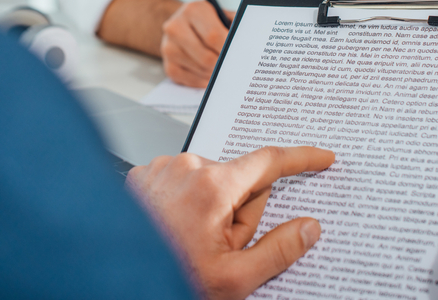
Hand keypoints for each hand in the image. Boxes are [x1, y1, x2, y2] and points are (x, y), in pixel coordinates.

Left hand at [127, 146, 334, 299]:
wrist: (114, 280)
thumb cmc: (169, 277)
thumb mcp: (234, 278)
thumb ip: (278, 250)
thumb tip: (309, 228)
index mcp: (213, 186)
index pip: (270, 162)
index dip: (302, 159)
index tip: (322, 158)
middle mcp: (186, 167)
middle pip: (239, 180)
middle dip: (239, 211)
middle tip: (220, 247)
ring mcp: (162, 168)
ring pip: (210, 181)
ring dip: (210, 208)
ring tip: (189, 241)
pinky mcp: (144, 174)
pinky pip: (182, 181)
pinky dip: (185, 202)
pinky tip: (173, 229)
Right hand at [160, 0, 233, 87]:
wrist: (182, 24)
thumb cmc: (209, 21)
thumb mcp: (222, 15)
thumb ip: (236, 26)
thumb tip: (251, 46)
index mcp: (193, 10)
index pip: (213, 36)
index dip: (229, 49)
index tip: (241, 57)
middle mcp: (175, 27)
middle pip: (205, 57)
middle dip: (223, 66)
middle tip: (236, 68)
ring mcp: (168, 48)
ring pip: (200, 70)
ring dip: (215, 75)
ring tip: (225, 70)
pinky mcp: (168, 65)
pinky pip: (190, 81)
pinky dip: (205, 81)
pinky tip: (212, 76)